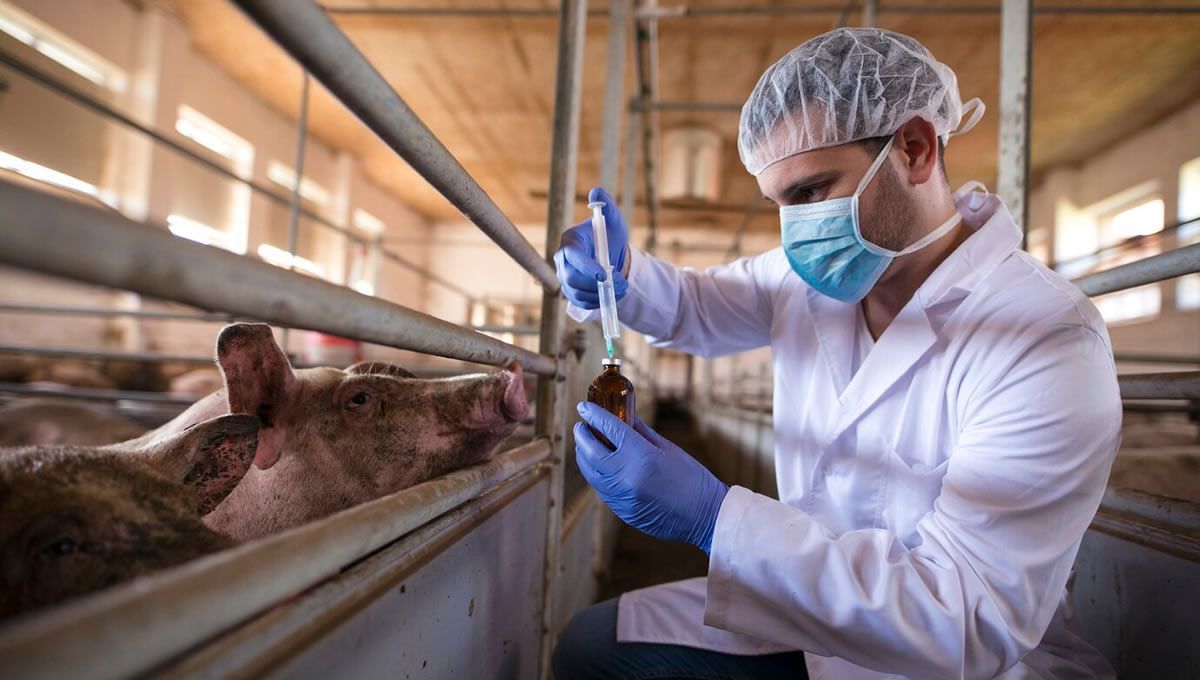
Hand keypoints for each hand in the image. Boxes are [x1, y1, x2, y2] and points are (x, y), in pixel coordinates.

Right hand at [553, 187, 628, 308]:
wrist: (612, 257)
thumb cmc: (611, 237)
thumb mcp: (614, 220)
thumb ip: (607, 205)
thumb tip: (597, 191)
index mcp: (570, 240)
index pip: (572, 255)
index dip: (586, 266)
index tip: (604, 274)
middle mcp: (561, 260)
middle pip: (571, 278)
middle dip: (597, 285)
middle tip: (620, 284)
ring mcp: (564, 277)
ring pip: (576, 293)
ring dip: (600, 294)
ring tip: (620, 288)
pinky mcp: (570, 292)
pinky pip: (580, 302)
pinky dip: (597, 302)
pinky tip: (610, 295)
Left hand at [574, 402, 728, 553]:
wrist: (705, 516)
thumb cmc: (692, 479)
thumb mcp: (668, 448)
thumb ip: (641, 432)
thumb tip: (624, 416)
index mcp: (641, 457)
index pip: (609, 429)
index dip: (594, 415)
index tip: (584, 407)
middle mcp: (626, 477)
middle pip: (591, 452)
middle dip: (582, 436)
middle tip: (581, 425)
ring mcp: (621, 497)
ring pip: (590, 473)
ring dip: (583, 455)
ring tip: (585, 444)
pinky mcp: (622, 511)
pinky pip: (600, 489)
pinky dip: (595, 473)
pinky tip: (598, 465)